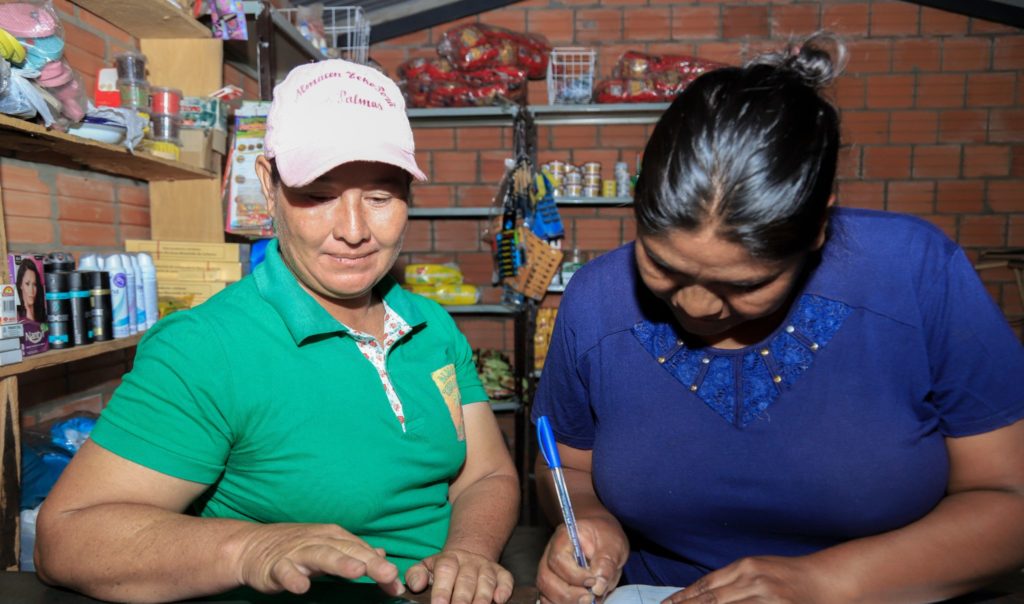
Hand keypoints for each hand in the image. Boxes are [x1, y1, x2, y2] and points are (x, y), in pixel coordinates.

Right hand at [234, 523, 403, 595]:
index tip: (397, 584)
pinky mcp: (275, 565)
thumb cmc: (297, 547)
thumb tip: (383, 555)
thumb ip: (355, 552)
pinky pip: (285, 571)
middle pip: (348, 550)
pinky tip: (302, 587)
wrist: (252, 545)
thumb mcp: (329, 546)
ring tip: (356, 572)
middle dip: (369, 562)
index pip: (363, 551)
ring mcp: (297, 552)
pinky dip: (293, 577)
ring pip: (321, 556)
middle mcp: (319, 540)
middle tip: (388, 573)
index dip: (381, 567)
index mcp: (335, 537)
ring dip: (339, 563)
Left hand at [405, 548, 513, 603]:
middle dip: (462, 599)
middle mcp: (470, 562)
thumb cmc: (444, 569)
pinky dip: (504, 589)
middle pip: (466, 580)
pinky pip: (506, 579)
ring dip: (482, 598)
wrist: (469, 553)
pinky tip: (499, 600)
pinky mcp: (501, 573)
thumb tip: (416, 585)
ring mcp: (487, 567)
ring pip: (486, 582)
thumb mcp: (427, 566)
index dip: (442, 589)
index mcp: (449, 559)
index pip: (446, 571)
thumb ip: (417, 574)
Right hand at [536, 516, 628, 603]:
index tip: (593, 581)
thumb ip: (606, 563)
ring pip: (544, 592)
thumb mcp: (613, 544)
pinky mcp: (552, 584)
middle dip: (568, 594)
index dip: (574, 575)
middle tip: (589, 599)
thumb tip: (598, 587)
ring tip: (587, 602)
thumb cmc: (605, 536)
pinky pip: (547, 599)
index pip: (558, 559)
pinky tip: (578, 603)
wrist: (601, 537)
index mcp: (564, 538)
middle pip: (546, 578)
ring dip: (564, 602)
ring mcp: (549, 570)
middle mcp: (550, 554)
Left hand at [661, 555, 834, 603]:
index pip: (706, 586)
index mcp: (746, 567)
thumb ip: (730, 581)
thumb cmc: (788, 576)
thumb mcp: (757, 569)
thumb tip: (699, 595)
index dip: (683, 598)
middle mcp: (754, 582)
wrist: (826, 581)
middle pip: (712, 602)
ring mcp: (767, 599)